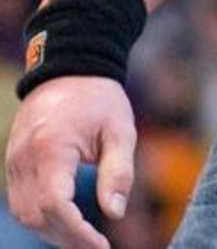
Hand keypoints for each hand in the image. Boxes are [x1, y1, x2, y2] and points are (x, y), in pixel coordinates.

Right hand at [6, 76, 135, 248]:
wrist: (70, 69)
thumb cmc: (100, 98)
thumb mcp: (120, 130)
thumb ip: (118, 172)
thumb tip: (114, 214)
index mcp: (51, 147)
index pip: (55, 205)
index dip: (76, 232)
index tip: (101, 246)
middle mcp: (24, 158)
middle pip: (37, 216)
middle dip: (67, 237)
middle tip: (96, 245)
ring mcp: (13, 161)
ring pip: (24, 214)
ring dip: (53, 230)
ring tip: (84, 237)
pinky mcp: (13, 163)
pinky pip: (21, 202)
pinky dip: (41, 216)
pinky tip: (66, 219)